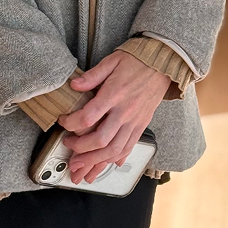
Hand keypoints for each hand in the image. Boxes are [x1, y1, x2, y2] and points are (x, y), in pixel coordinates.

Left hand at [58, 51, 169, 183]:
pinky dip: (116, 158)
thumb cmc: (138, 60)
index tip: (63, 122)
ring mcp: (135, 121)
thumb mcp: (112, 61)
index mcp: (114, 94)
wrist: (164, 63)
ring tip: (82, 166)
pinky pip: (129, 147)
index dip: (71, 123)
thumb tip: (74, 85)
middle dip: (81, 150)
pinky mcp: (141, 125)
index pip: (89, 117)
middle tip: (69, 148)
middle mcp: (125, 111)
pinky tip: (107, 164)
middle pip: (101, 140)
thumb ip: (92, 75)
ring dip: (96, 162)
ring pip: (114, 150)